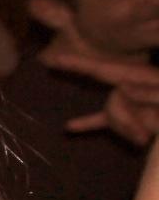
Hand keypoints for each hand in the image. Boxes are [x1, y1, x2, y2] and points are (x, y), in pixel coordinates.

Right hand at [40, 52, 158, 146]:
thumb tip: (122, 89)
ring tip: (146, 141)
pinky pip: (108, 122)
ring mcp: (134, 104)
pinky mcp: (135, 119)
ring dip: (126, 129)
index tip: (51, 59)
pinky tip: (68, 128)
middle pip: (112, 101)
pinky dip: (90, 124)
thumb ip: (149, 93)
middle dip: (123, 120)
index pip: (104, 68)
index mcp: (143, 77)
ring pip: (113, 116)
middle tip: (144, 136)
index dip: (77, 64)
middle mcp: (135, 88)